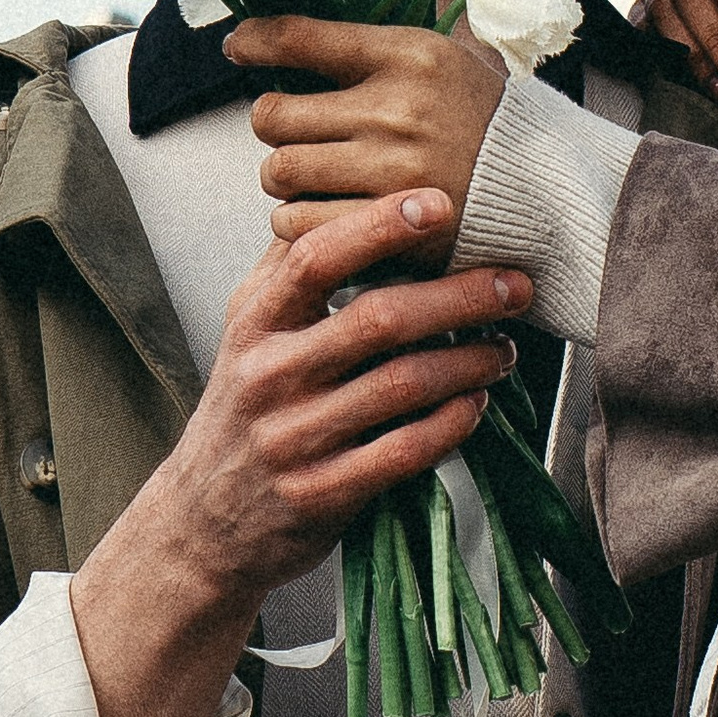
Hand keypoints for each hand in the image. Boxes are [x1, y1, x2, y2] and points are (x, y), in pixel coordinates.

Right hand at [70, 189, 530, 716]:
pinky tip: (478, 404)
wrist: (202, 523)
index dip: (380, 225)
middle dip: (461, 297)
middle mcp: (270, 376)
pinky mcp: (321, 494)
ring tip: (505, 348)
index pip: (316, 259)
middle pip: (379, 319)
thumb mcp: (245, 332)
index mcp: (255, 324)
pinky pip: (404, 451)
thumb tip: (338, 193)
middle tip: (515, 286)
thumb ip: (289, 268)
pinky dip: (452, 423)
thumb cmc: (243, 411)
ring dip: (470, 361)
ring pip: (403, 385)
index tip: (440, 204)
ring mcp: (295, 438)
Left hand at [229, 15, 507, 255]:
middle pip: (273, 115)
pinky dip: (300, 221)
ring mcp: (390, 170)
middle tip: (296, 134)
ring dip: (285, 178)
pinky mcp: (387, 224)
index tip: (238, 46)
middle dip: (275, 127)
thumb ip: (372, 47)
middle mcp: (395, 108)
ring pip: (280, 172)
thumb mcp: (439, 61)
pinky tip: (323, 211)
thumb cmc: (482, 122)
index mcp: (408, 55)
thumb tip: (287, 27)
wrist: (543, 191)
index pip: (302, 36)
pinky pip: (299, 223)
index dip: (255, 41)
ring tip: (312, 176)